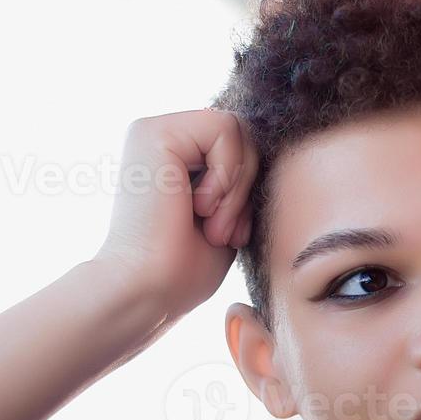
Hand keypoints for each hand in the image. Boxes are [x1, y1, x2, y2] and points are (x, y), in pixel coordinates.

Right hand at [93, 109, 258, 321]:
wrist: (148, 291)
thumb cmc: (184, 269)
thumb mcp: (225, 216)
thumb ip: (238, 180)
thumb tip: (272, 151)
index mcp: (173, 156)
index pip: (240, 146)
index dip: (247, 189)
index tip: (227, 233)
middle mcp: (160, 137)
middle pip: (243, 133)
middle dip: (245, 188)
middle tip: (220, 232)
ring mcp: (154, 130)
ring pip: (237, 128)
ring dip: (236, 187)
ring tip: (211, 225)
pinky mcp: (154, 131)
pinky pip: (224, 128)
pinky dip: (227, 175)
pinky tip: (200, 207)